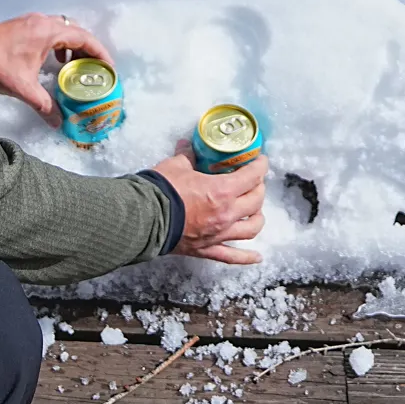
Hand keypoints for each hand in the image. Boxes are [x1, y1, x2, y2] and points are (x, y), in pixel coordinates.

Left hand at [0, 12, 111, 124]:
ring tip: (77, 69)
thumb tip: (59, 122)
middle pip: (76, 32)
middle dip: (89, 51)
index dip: (100, 53)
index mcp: (47, 31)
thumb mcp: (21, 87)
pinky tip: (55, 63)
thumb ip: (44, 105)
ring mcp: (32, 23)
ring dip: (73, 48)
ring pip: (63, 31)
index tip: (109, 69)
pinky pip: (50, 33)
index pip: (84, 37)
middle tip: (96, 71)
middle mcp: (42, 22)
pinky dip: (58, 46)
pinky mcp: (23, 27)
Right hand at [149, 149, 264, 265]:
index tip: (260, 160)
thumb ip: (187, 156)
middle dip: (258, 188)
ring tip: (255, 211)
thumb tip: (187, 145)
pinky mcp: (208, 248)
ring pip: (251, 228)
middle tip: (254, 180)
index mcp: (222, 191)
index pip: (252, 175)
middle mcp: (227, 214)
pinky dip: (247, 257)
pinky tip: (258, 257)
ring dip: (257, 217)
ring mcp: (219, 233)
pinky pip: (232, 256)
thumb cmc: (161, 191)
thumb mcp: (176, 166)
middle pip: (256, 201)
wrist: (144, 219)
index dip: (259, 165)